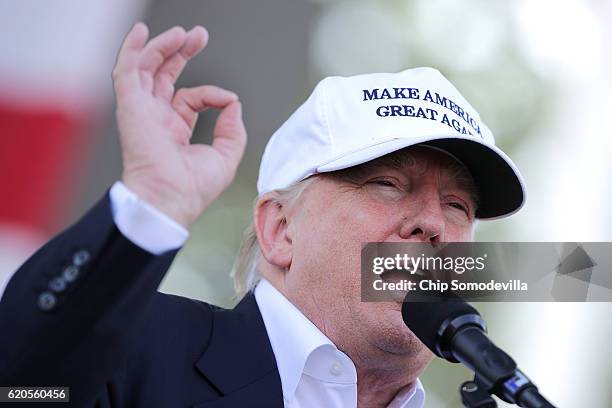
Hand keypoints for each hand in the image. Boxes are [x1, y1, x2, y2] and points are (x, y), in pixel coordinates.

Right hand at [112, 23, 246, 228]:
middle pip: (164, 76)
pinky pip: (126, 72)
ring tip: (182, 33)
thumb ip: (232, 129)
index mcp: (174, 130)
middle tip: (198, 36)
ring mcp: (142, 112)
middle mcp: (156, 118)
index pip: (191, 98)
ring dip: (161, 47)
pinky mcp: (131, 107)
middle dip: (180, 53)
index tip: (229, 100)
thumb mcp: (226, 156)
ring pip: (146, 69)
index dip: (211, 94)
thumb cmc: (193, 188)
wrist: (171, 200)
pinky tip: (141, 33)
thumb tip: (233, 103)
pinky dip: (131, 51)